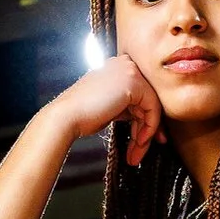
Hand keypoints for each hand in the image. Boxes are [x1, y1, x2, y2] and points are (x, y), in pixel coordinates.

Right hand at [45, 55, 165, 166]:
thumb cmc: (82, 116)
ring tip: (136, 154)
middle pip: (148, 100)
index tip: (143, 140)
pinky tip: (139, 142)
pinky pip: (152, 108)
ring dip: (146, 134)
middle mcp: (125, 64)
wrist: (66, 117)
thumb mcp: (110, 107)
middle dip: (146, 129)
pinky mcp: (134, 82)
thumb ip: (127, 107)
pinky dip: (149, 128)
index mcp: (118, 67)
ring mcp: (130, 71)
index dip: (144, 119)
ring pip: (152, 106)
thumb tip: (145, 120)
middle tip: (140, 151)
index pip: (140, 94)